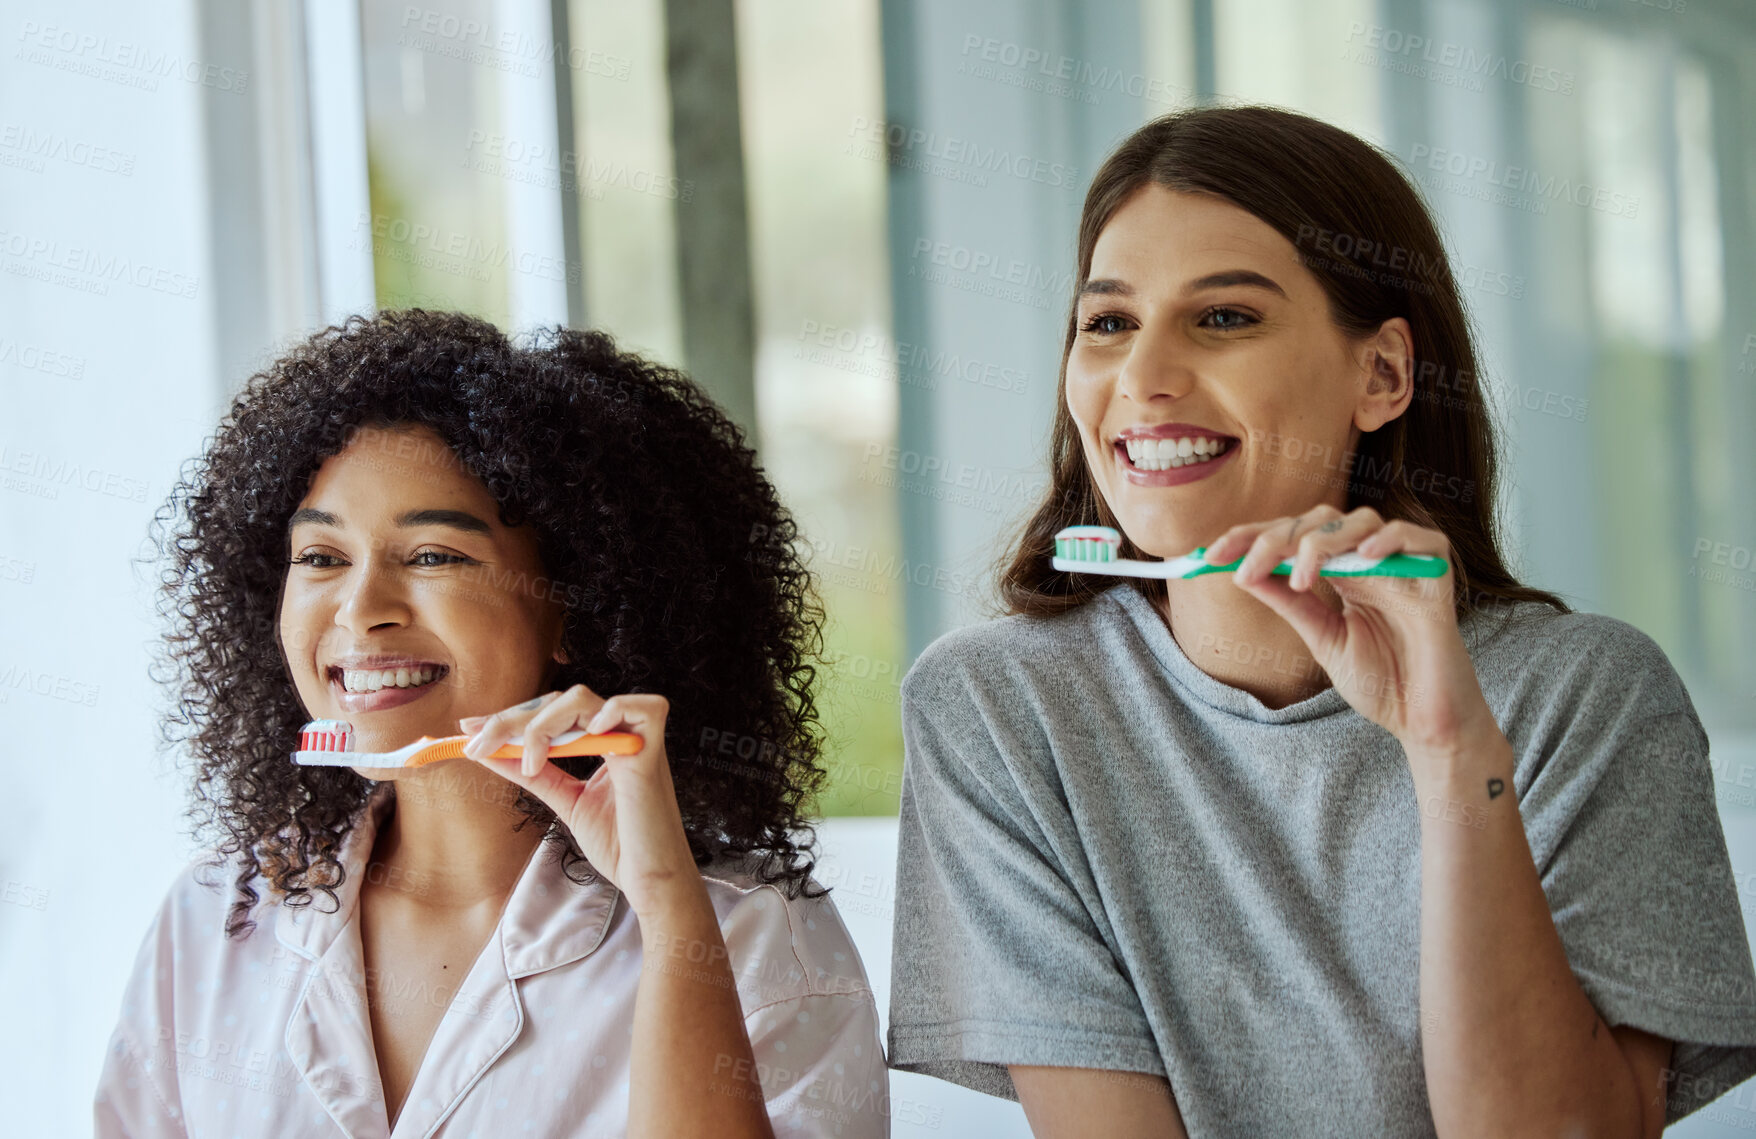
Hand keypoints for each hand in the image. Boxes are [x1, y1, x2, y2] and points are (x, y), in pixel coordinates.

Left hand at [457, 687, 704, 919]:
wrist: (649, 880)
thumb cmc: (619, 845)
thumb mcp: (565, 802)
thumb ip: (533, 775)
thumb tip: (490, 753)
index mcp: (603, 742)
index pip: (552, 712)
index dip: (511, 717)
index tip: (469, 730)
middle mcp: (619, 734)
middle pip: (559, 701)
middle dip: (511, 721)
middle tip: (477, 744)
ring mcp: (636, 740)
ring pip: (584, 700)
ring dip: (543, 724)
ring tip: (529, 759)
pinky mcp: (653, 754)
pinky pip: (645, 708)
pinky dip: (614, 710)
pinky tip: (589, 734)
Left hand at [1204, 505, 1501, 768]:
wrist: (1425, 722)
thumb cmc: (1382, 682)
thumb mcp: (1322, 638)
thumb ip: (1291, 604)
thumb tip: (1244, 573)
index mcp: (1341, 572)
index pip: (1293, 537)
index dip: (1251, 538)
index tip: (1208, 555)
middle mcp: (1370, 561)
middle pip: (1319, 521)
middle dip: (1274, 538)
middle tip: (1245, 567)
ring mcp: (1403, 564)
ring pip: (1361, 520)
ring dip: (1321, 542)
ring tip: (1300, 577)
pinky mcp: (1437, 575)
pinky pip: (1418, 537)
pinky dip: (1389, 539)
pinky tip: (1363, 558)